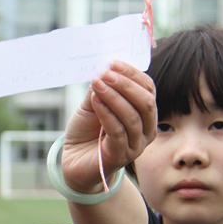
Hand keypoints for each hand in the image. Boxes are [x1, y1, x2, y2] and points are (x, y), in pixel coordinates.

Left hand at [61, 60, 156, 193]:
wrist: (74, 161)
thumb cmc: (86, 131)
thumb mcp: (93, 104)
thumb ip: (101, 88)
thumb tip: (104, 69)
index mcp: (145, 114)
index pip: (148, 89)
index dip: (132, 74)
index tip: (113, 63)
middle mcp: (146, 131)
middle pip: (145, 103)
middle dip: (126, 85)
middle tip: (106, 73)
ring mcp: (136, 146)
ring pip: (132, 117)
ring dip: (113, 97)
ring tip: (96, 84)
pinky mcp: (121, 157)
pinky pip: (117, 131)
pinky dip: (106, 113)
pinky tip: (95, 102)